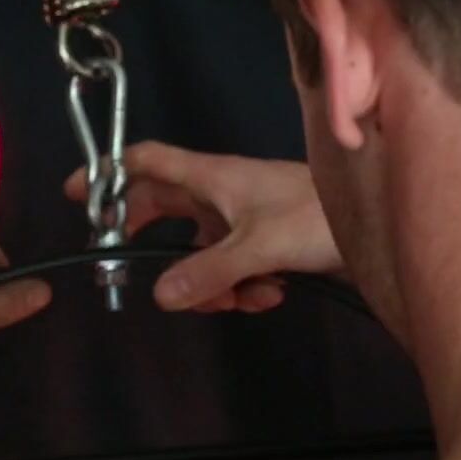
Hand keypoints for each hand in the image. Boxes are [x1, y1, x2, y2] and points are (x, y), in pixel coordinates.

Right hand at [65, 141, 339, 312]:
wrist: (383, 225)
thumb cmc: (318, 217)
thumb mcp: (259, 246)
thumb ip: (208, 272)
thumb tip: (160, 294)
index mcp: (212, 177)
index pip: (148, 161)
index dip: (110, 172)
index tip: (77, 192)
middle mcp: (222, 194)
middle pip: (166, 213)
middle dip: (156, 246)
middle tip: (139, 273)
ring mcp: (243, 218)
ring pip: (200, 252)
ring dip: (211, 283)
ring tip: (241, 297)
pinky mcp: (265, 242)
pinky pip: (232, 268)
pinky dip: (243, 287)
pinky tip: (271, 294)